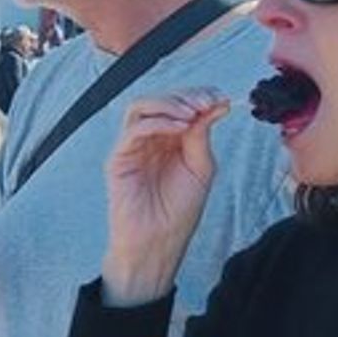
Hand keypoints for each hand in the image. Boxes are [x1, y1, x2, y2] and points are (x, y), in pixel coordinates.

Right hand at [102, 89, 229, 303]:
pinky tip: (178, 127)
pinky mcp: (118, 159)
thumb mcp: (201, 167)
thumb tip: (214, 104)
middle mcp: (150, 140)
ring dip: (169, 104)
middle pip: (160, 100)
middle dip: (186, 96)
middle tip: (207, 103)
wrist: (159, 242)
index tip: (219, 98)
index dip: (198, 95)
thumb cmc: (179, 211)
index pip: (180, 104)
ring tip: (191, 114)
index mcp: (170, 140)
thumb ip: (202, 135)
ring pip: (141, 107)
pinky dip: (157, 122)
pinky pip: (133, 130)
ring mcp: (132, 147)